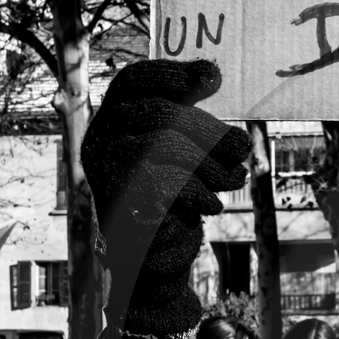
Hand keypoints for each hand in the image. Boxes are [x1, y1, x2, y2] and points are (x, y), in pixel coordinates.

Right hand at [81, 59, 249, 335]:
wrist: (155, 264)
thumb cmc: (172, 203)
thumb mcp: (191, 159)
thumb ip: (203, 133)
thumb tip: (232, 126)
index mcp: (109, 123)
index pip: (132, 81)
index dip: (172, 73)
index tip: (213, 77)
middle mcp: (98, 142)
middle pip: (161, 113)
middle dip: (209, 131)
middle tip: (241, 148)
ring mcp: (103, 173)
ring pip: (165, 144)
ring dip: (210, 164)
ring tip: (231, 181)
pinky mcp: (117, 204)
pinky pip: (166, 182)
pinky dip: (198, 193)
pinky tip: (211, 206)